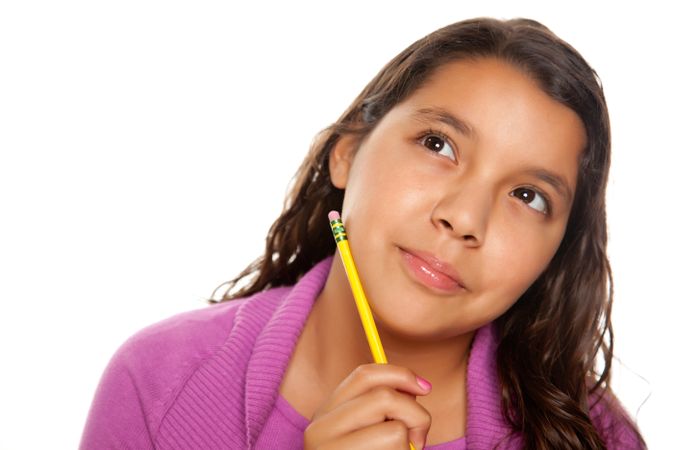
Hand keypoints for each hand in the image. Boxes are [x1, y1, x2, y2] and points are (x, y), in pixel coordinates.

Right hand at [303, 363, 431, 449]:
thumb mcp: (367, 434)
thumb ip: (382, 409)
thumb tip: (417, 388)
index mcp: (324, 413)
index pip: (363, 374)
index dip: (399, 374)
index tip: (425, 387)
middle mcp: (319, 428)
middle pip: (384, 397)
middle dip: (415, 414)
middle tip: (420, 438)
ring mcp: (329, 449)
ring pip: (395, 429)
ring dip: (409, 445)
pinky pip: (396, 448)